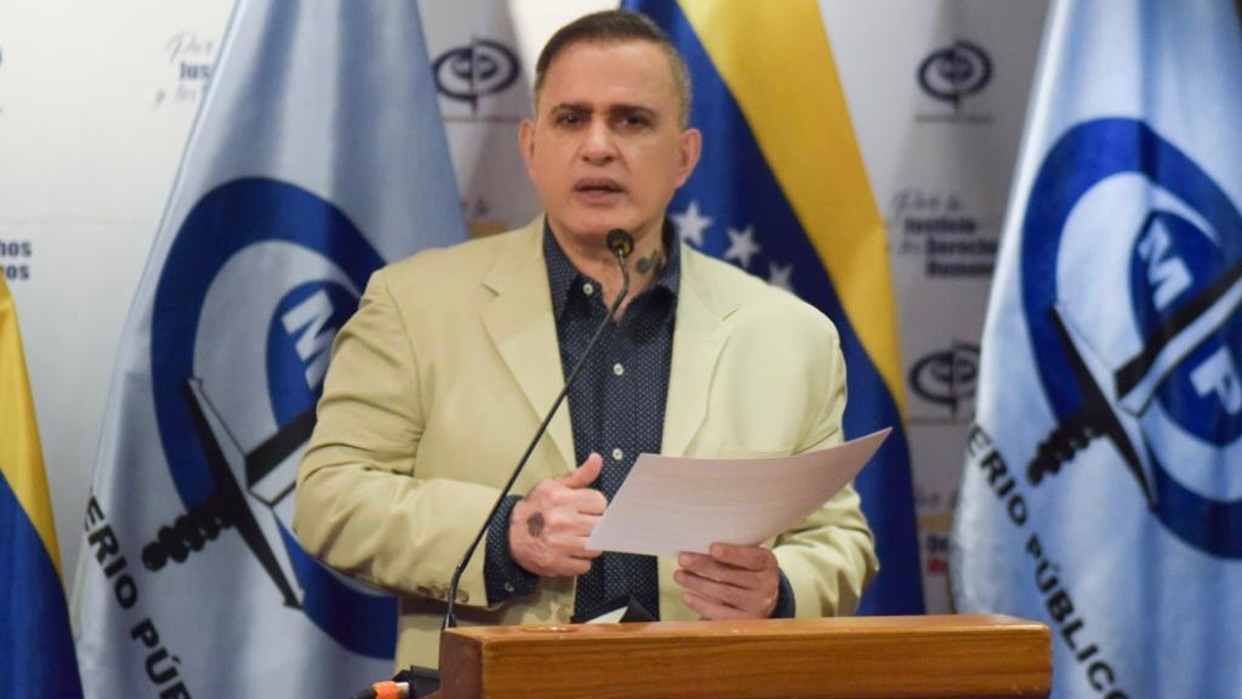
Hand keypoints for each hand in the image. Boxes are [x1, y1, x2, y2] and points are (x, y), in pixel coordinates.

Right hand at [509, 453, 606, 576]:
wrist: (509, 534)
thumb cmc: (534, 508)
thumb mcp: (553, 486)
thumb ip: (579, 475)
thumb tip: (596, 459)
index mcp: (563, 500)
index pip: (600, 503)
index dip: (596, 506)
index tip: (587, 508)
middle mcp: (563, 522)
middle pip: (601, 526)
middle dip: (595, 525)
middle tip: (584, 524)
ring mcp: (560, 545)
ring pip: (595, 548)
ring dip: (590, 544)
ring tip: (577, 538)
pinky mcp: (557, 563)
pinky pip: (585, 566)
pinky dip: (580, 561)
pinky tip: (571, 552)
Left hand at [674, 543, 780, 618]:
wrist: (764, 598)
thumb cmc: (747, 569)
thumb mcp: (747, 556)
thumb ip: (730, 551)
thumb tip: (697, 546)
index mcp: (767, 563)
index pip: (751, 557)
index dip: (732, 553)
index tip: (712, 548)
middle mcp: (767, 585)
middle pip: (731, 575)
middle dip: (704, 566)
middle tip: (682, 559)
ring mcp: (758, 605)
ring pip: (723, 593)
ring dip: (697, 583)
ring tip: (679, 575)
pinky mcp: (747, 622)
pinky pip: (721, 614)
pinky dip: (701, 604)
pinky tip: (687, 596)